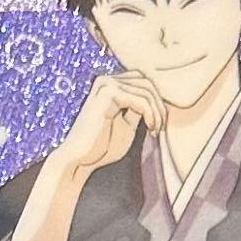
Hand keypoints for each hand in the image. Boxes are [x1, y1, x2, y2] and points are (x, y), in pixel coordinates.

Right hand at [52, 71, 166, 178]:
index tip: (159, 124)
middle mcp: (107, 80)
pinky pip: (141, 100)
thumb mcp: (128, 124)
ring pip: (147, 90)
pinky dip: (151, 114)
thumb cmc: (101, 146)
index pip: (143, 83)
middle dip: (159, 106)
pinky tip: (150, 129)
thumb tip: (160, 101)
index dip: (157, 102)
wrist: (79, 160)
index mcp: (110, 86)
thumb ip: (140, 110)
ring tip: (155, 130)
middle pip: (147, 83)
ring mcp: (106, 84)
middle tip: (160, 127)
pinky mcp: (107, 93)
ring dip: (157, 112)